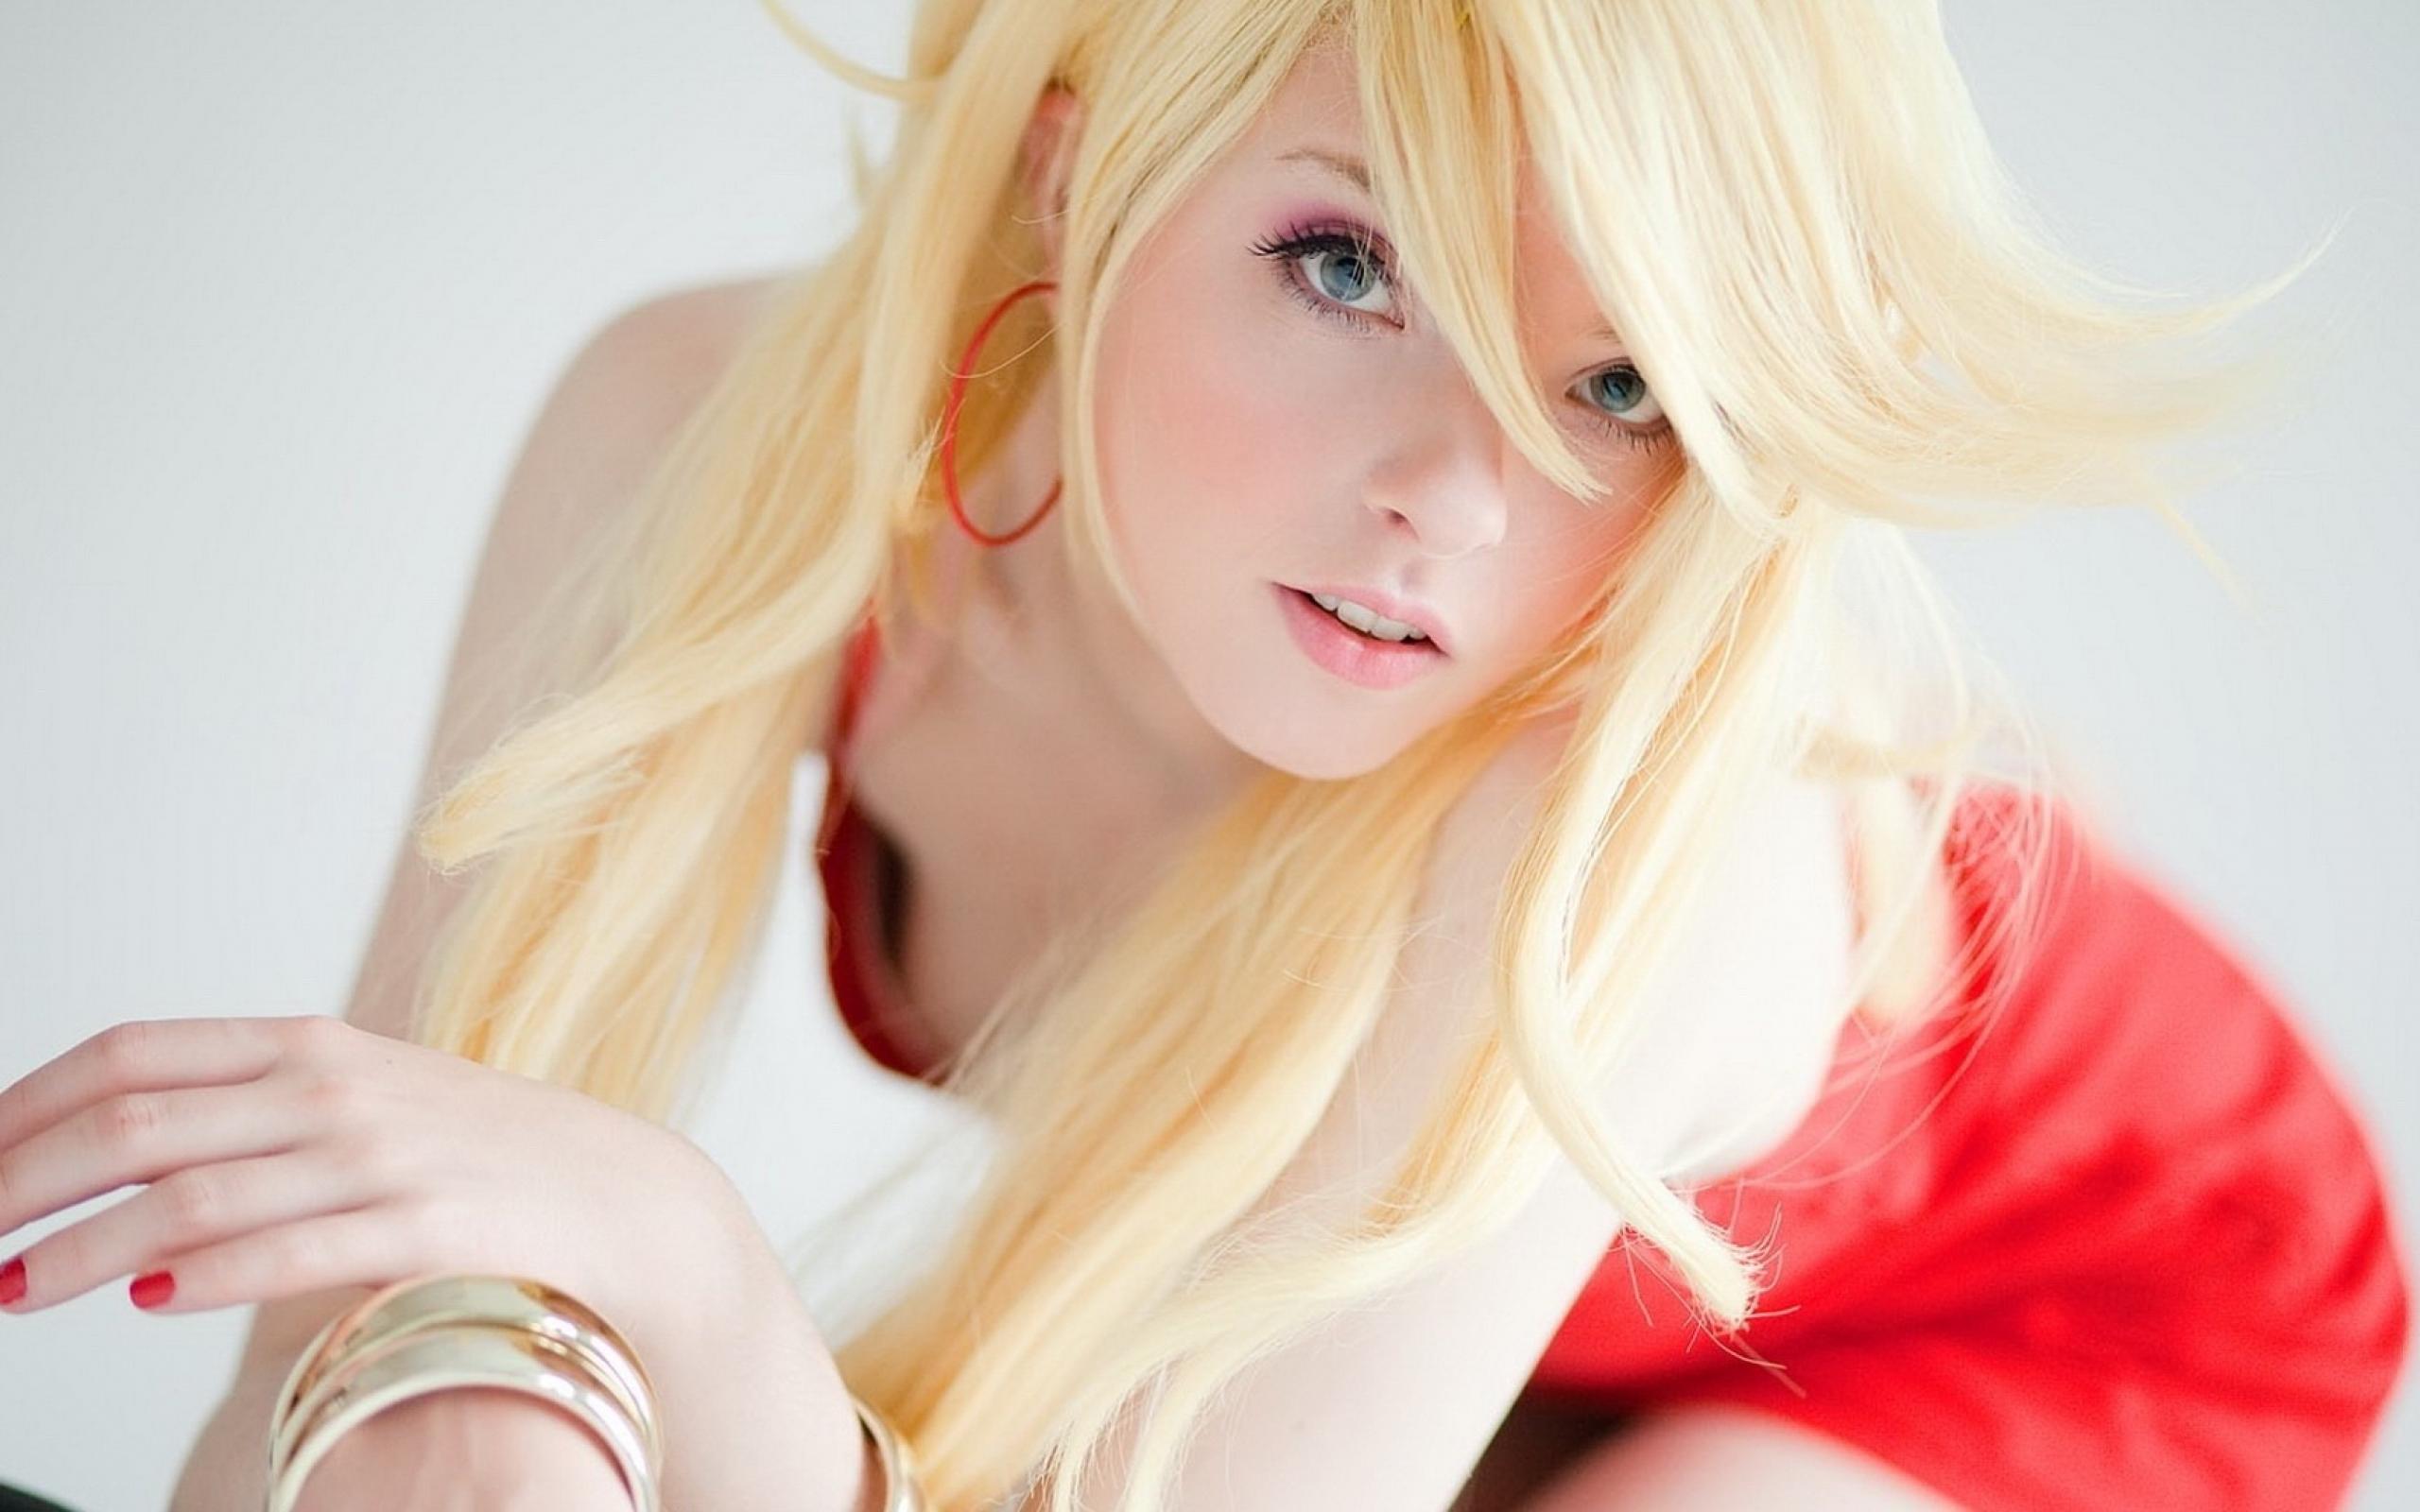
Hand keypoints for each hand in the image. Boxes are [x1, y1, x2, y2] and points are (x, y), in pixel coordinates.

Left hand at [2, 1013, 868, 1509]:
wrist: (622, 1198)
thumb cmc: (481, 1157)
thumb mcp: (362, 1103)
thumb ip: (250, 1115)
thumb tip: (112, 1154)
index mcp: (307, 1044)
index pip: (130, 1056)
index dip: (26, 1106)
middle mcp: (333, 1086)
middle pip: (133, 1124)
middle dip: (20, 1185)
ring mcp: (379, 1154)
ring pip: (188, 1196)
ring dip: (79, 1251)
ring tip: (16, 1291)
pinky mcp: (423, 1224)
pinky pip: (288, 1247)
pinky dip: (203, 1273)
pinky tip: (147, 1298)